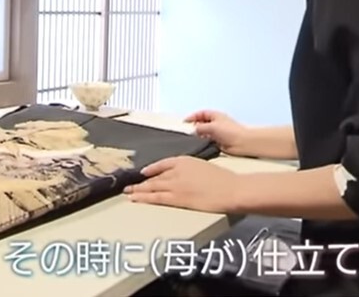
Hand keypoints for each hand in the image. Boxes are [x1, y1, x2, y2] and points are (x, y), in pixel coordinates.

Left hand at [124, 156, 240, 212]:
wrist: (230, 189)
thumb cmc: (222, 179)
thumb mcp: (203, 166)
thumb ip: (189, 169)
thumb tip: (183, 176)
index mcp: (183, 160)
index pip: (162, 164)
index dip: (151, 169)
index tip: (143, 173)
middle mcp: (176, 171)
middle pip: (154, 177)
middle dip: (140, 182)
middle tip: (128, 186)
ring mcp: (175, 185)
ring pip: (152, 187)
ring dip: (138, 190)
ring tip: (128, 193)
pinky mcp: (178, 198)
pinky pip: (157, 198)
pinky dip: (145, 198)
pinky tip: (137, 198)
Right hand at [184, 110, 248, 154]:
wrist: (242, 143)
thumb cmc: (231, 132)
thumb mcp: (212, 126)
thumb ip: (200, 127)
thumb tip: (194, 130)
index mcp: (215, 116)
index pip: (201, 114)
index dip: (193, 116)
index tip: (185, 122)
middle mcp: (216, 123)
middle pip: (202, 123)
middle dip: (195, 127)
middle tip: (190, 132)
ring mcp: (217, 132)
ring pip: (204, 133)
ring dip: (200, 136)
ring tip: (196, 139)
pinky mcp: (218, 141)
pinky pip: (207, 141)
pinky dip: (204, 142)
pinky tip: (202, 144)